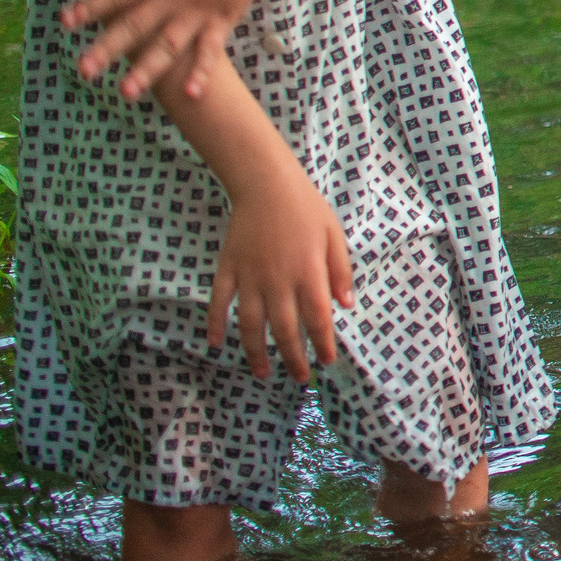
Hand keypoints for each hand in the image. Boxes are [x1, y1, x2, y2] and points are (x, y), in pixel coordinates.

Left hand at [62, 0, 271, 100]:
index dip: (90, 6)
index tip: (65, 22)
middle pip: (134, 26)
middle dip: (107, 48)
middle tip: (83, 71)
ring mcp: (196, 13)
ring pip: (166, 46)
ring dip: (146, 69)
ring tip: (126, 92)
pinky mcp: (221, 21)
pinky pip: (210, 51)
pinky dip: (202, 72)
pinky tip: (191, 94)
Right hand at [208, 168, 354, 381]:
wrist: (266, 184)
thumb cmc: (306, 208)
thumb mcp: (334, 235)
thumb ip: (341, 271)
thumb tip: (346, 306)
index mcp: (309, 273)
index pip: (318, 319)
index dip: (323, 344)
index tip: (327, 361)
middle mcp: (278, 281)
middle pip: (285, 330)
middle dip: (293, 358)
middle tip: (300, 377)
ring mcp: (250, 277)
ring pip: (251, 325)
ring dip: (256, 352)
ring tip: (263, 373)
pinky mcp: (228, 269)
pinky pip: (219, 302)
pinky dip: (215, 324)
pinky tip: (215, 343)